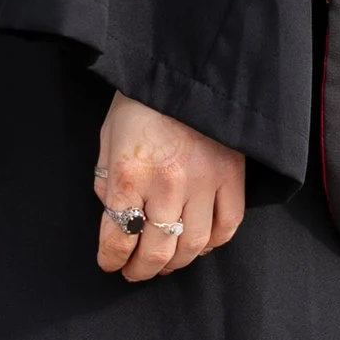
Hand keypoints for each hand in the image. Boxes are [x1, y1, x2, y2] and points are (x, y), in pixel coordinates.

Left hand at [94, 94, 246, 281]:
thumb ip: (107, 180)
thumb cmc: (141, 101)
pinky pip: (228, 224)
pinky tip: (200, 243)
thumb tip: (115, 213)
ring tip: (165, 263)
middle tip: (135, 273)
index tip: (109, 264)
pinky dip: (213, 242)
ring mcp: (204, 182)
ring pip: (193, 245)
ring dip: (176, 262)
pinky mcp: (232, 176)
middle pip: (156, 250)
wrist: (186, 66)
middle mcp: (167, 184)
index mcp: (129, 174)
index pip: (118, 236)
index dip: (111, 259)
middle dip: (141, 270)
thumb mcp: (108, 137)